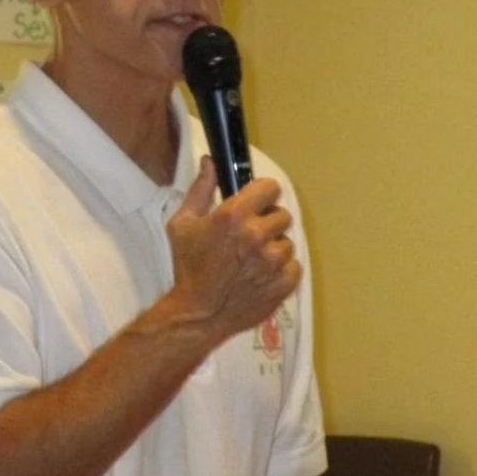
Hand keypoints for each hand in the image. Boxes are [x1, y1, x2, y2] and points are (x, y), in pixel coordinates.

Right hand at [165, 157, 301, 339]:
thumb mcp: (182, 223)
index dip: (263, 195)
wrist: (198, 314)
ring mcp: (273, 261)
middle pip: (282, 214)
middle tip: (250, 238)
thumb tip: (210, 161)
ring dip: (274, 248)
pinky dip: (281, 271)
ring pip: (287, 242)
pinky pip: (293, 266)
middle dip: (268, 223)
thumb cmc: (188, 267)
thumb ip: (200, 189)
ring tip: (253, 261)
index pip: (270, 188)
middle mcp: (257, 235)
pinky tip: (261, 276)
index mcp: (234, 216)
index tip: (256, 205)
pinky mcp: (284, 283)